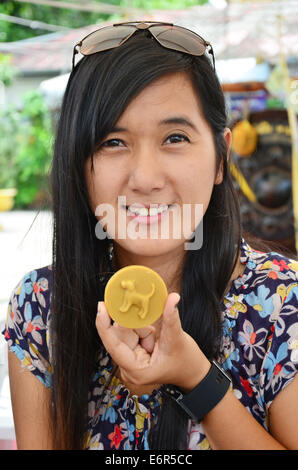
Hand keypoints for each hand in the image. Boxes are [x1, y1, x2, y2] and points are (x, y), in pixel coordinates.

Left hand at [96, 293, 210, 391]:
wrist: (192, 372)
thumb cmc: (186, 362)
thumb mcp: (177, 339)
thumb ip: (171, 318)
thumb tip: (172, 298)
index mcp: (136, 370)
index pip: (113, 345)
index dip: (104, 325)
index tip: (101, 306)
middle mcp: (129, 367)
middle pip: (120, 336)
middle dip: (133, 324)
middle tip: (139, 312)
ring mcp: (130, 361)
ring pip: (127, 334)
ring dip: (142, 330)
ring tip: (157, 339)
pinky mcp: (133, 354)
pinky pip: (133, 335)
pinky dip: (142, 331)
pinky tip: (154, 337)